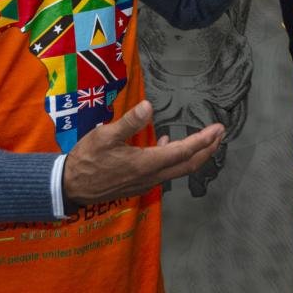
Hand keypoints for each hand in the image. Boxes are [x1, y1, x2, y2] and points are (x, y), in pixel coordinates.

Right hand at [61, 100, 223, 209]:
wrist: (71, 187)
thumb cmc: (86, 159)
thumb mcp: (104, 136)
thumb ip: (129, 122)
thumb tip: (149, 106)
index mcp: (146, 163)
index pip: (183, 151)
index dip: (203, 140)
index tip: (218, 128)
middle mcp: (151, 175)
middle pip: (189, 164)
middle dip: (208, 149)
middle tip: (221, 134)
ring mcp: (146, 181)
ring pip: (179, 169)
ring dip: (195, 154)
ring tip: (205, 139)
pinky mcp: (140, 182)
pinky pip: (166, 171)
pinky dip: (176, 158)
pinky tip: (168, 143)